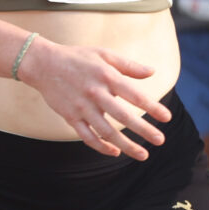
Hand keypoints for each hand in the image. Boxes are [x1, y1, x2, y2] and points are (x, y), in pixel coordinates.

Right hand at [19, 37, 170, 160]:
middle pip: (122, 116)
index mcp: (106, 76)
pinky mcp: (69, 116)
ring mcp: (81, 107)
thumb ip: (128, 65)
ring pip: (106, 131)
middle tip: (160, 141)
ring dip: (125, 145)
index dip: (152, 107)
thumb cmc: (76, 57)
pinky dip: (101, 146)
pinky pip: (87, 136)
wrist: (41, 64)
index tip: (167, 118)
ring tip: (142, 155)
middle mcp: (95, 93)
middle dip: (143, 130)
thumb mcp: (103, 54)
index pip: (134, 95)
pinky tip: (115, 152)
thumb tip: (152, 72)